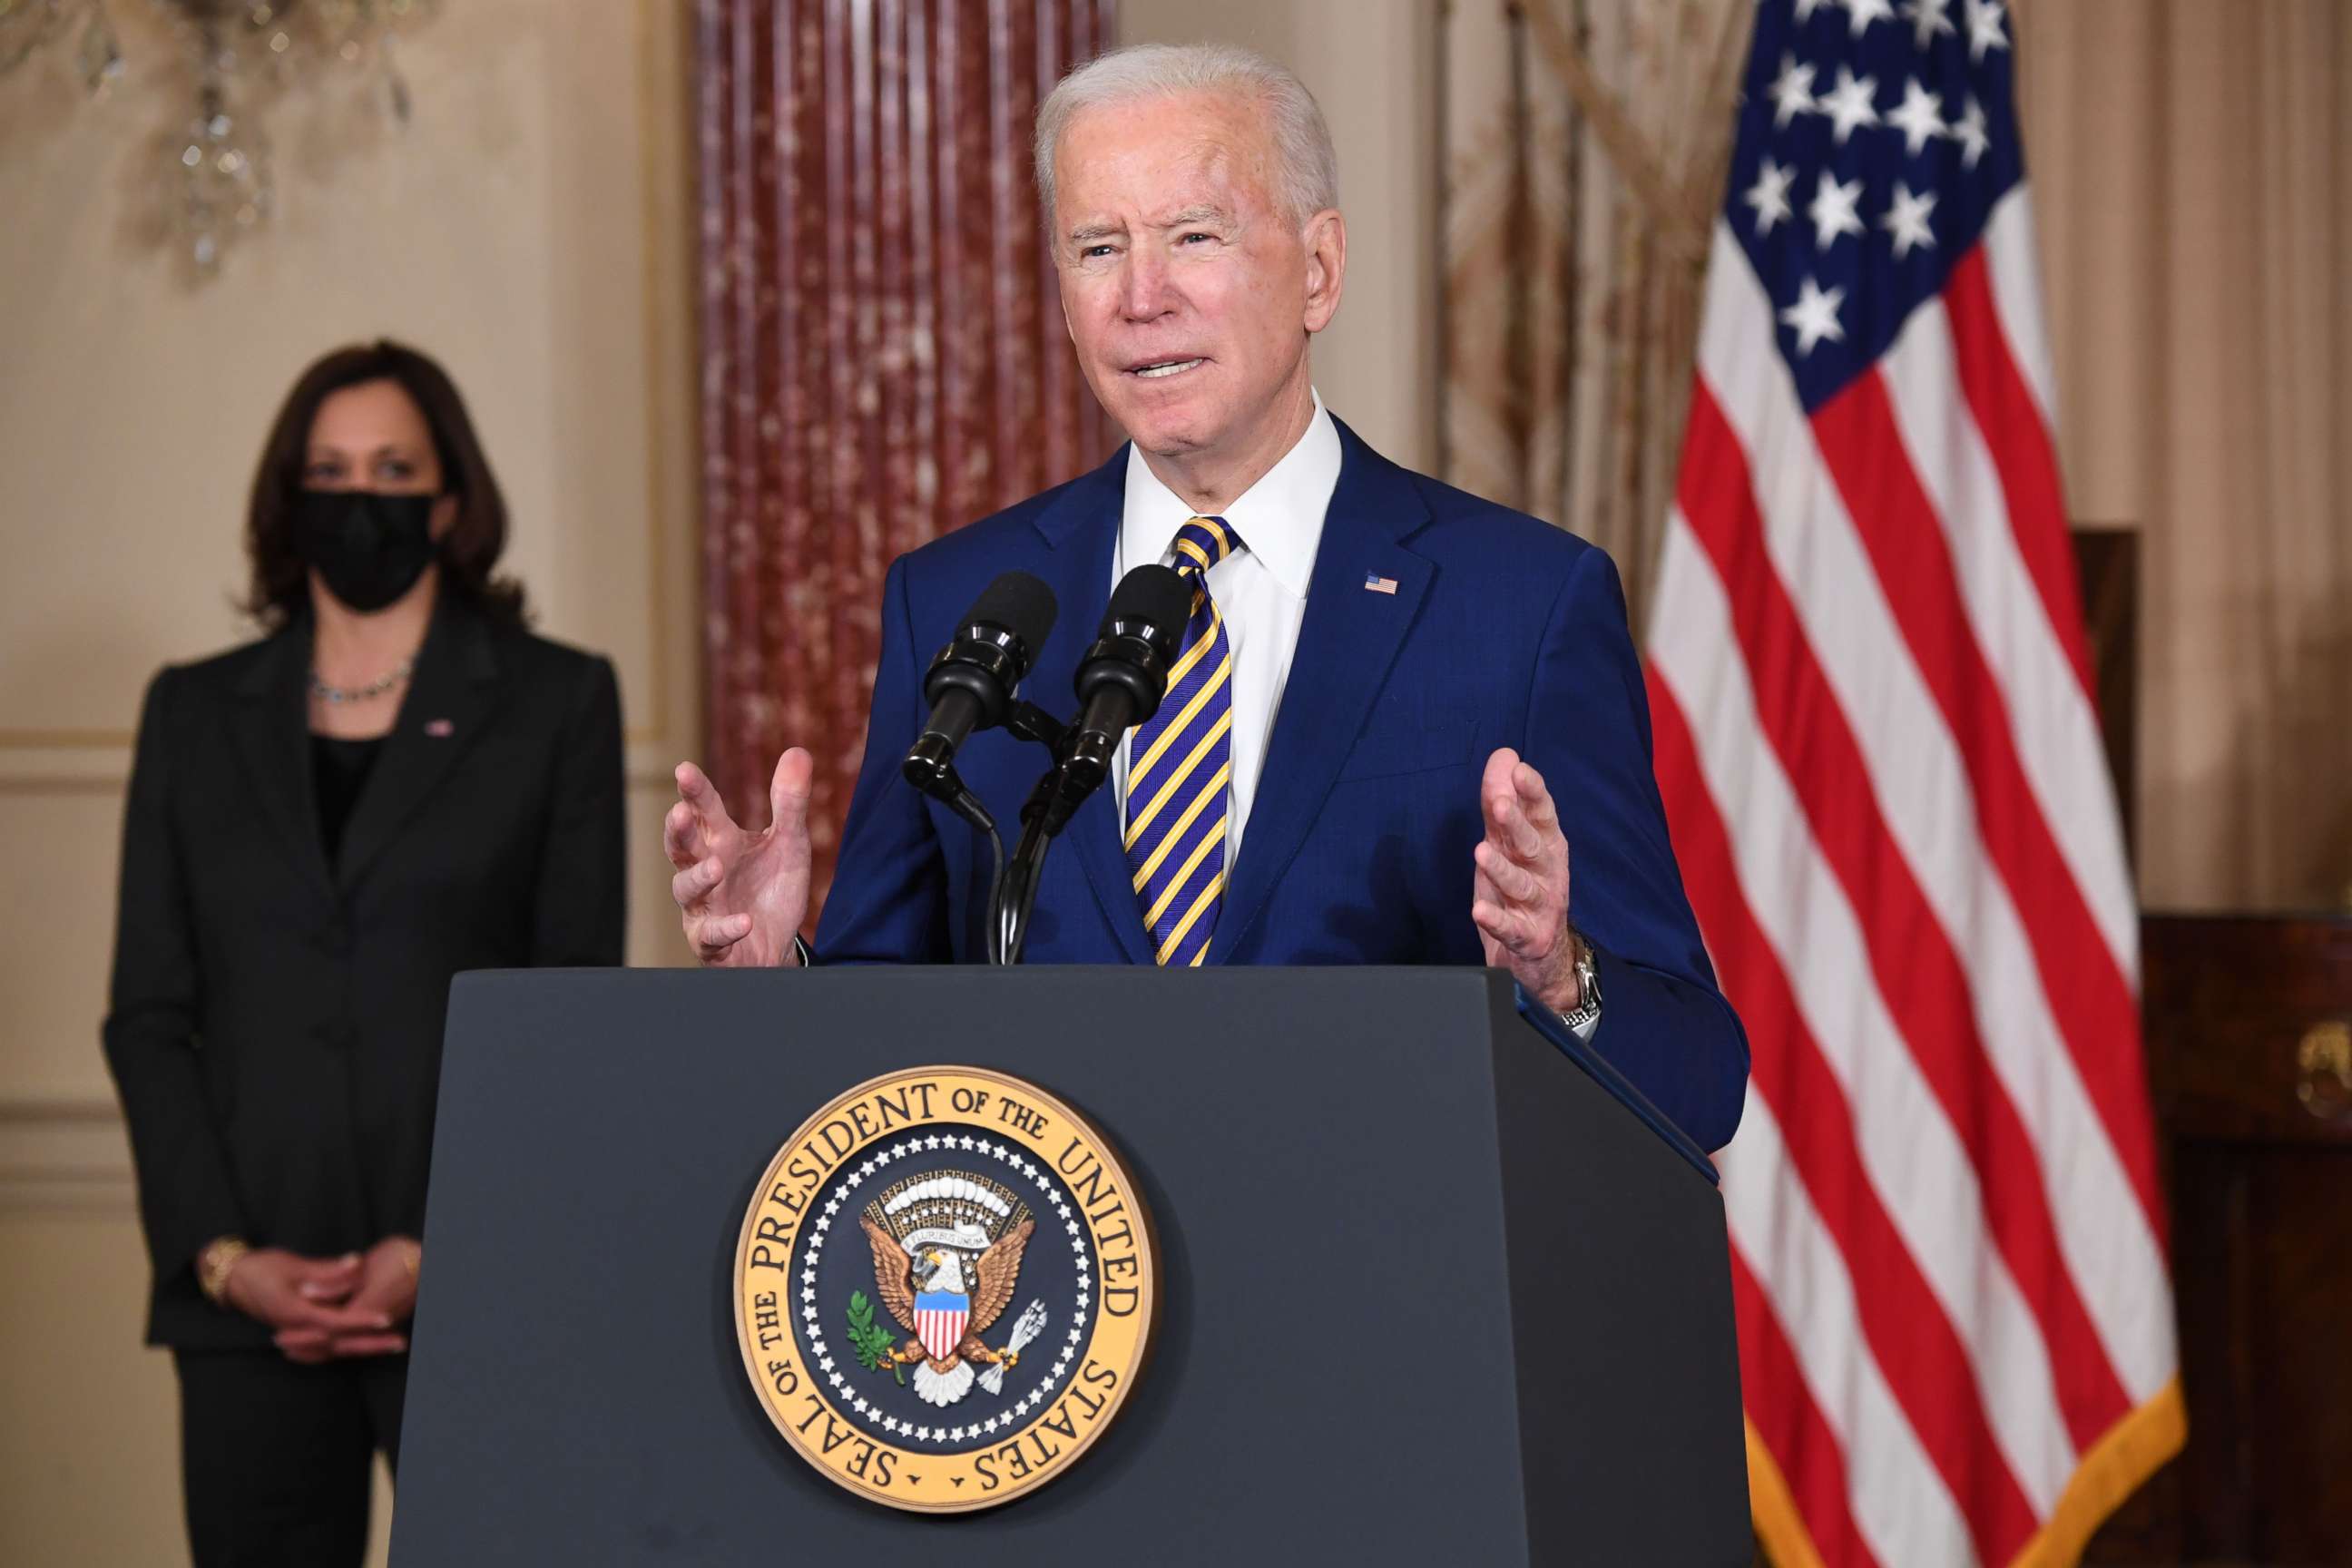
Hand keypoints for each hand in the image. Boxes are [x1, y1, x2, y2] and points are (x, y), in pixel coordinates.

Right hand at [269, 1237, 418, 1363]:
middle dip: (371, 1343)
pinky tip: (367, 1344)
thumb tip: (357, 1263)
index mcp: (294, 1312)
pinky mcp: (298, 1332)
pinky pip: (325, 1346)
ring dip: (363, 1347)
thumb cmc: (262, 1268)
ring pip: (334, 1347)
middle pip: (339, 1342)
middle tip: (400, 1343)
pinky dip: (346, 1346)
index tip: (386, 1319)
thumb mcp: (294, 1265)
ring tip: (393, 1344)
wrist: (233, 1280)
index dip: (361, 1320)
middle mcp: (295, 1329)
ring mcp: (295, 1333)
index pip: (334, 1321)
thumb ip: (327, 1269)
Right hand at [665, 750, 814, 966]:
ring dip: (698, 878)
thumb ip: (790, 802)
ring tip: (715, 868)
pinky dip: (726, 928)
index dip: (694, 791)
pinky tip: (743, 920)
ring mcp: (703, 907)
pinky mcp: (711, 942)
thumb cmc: (772, 888)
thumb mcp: (790, 843)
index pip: (703, 811)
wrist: (777, 943)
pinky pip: (711, 936)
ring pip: (686, 890)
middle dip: (679, 831)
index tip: (684, 769)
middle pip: (682, 847)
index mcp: (721, 842)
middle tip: (680, 813)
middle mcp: (706, 871)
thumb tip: (797, 751)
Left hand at [1470, 748, 1581, 1011]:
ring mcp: (1540, 906)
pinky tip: (1479, 911)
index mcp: (1546, 844)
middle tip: (1500, 805)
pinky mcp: (1528, 937)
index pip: (1542, 813)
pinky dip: (1496, 920)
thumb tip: (1504, 756)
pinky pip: (1511, 928)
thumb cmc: (1524, 887)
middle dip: (1518, 824)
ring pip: (1522, 885)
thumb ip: (1503, 802)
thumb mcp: (1510, 843)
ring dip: (1502, 869)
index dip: (1532, 792)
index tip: (1519, 770)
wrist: (1542, 955)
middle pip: (1533, 845)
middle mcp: (1547, 872)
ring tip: (1481, 853)